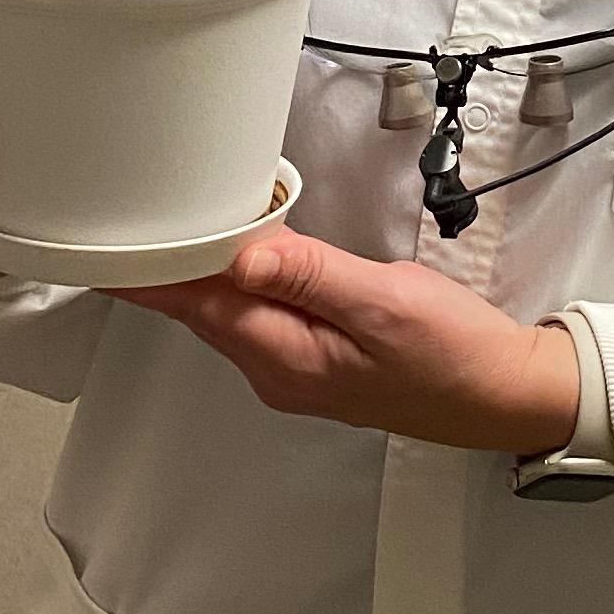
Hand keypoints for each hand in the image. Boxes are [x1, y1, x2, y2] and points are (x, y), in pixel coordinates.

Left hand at [131, 230, 579, 455]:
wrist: (506, 397)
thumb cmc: (457, 354)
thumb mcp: (385, 302)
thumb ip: (309, 276)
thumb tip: (240, 255)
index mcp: (288, 357)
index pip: (200, 303)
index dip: (150, 270)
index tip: (106, 243)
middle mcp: (279, 371)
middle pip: (204, 310)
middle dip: (165, 267)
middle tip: (129, 216)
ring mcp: (296, 371)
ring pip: (230, 313)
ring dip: (201, 274)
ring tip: (169, 228)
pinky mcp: (316, 361)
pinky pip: (259, 318)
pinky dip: (241, 285)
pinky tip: (239, 260)